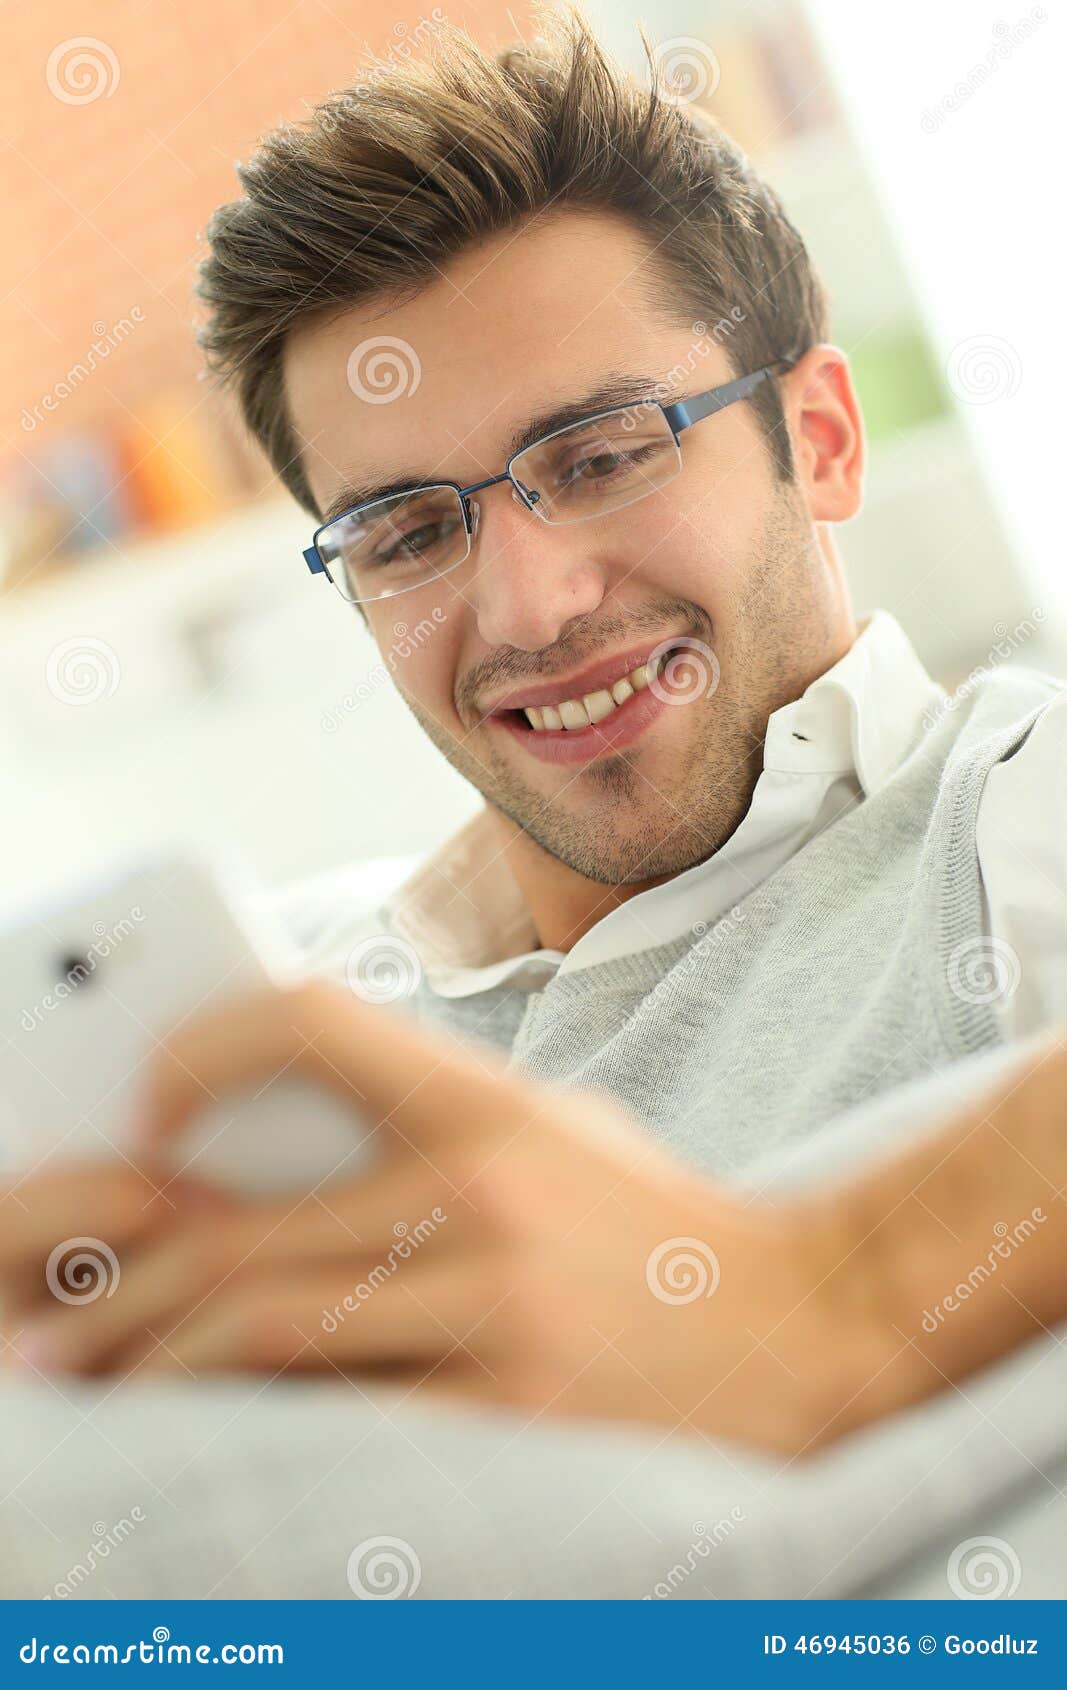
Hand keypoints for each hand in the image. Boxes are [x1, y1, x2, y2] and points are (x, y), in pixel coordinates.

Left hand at [4, 981, 871, 1454]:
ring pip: (258, 1339)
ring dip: (140, 1371)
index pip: (309, 1022)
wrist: (812, 1331)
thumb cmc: (657, 1232)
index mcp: (489, 1106)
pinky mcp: (514, 1425)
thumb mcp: (550, 1133)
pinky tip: (189, 1448)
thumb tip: (235, 1163)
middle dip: (99, 1279)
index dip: (199, 1049)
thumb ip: (416, 1131)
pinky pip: (334, 1433)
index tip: (142, 1104)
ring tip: (73, 1384)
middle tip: (24, 1317)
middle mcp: (485, 1198)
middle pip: (233, 1233)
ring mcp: (497, 1315)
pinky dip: (240, 1440)